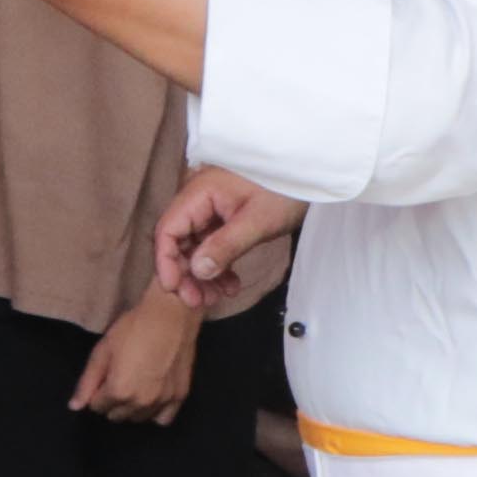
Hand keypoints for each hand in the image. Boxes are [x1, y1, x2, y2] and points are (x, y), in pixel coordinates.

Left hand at [74, 286, 202, 424]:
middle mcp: (141, 402)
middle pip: (117, 415)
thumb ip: (87, 382)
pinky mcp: (180, 397)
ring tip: (134, 385)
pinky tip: (151, 397)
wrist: (171, 316)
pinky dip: (154, 412)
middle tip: (118, 378)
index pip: (97, 407)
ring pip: (138, 418)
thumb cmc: (132, 329)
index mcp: (118, 391)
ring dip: (131, 407)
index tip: (103, 377)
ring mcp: (163, 401)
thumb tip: (74, 406)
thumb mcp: (102, 351)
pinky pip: (163, 419)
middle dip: (112, 401)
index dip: (96, 392)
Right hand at [155, 166, 299, 310]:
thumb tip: (196, 271)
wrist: (310, 176)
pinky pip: (212, 244)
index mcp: (199, 193)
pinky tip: (230, 284)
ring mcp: (212, 208)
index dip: (166, 261)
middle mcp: (199, 199)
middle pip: (179, 241)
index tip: (174, 289)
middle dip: (186, 273)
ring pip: (195, 246)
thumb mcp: (257, 222)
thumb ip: (225, 246)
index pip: (168, 230)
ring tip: (215, 298)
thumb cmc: (284, 191)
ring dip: (202, 274)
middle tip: (197, 301)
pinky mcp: (225, 217)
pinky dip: (218, 265)